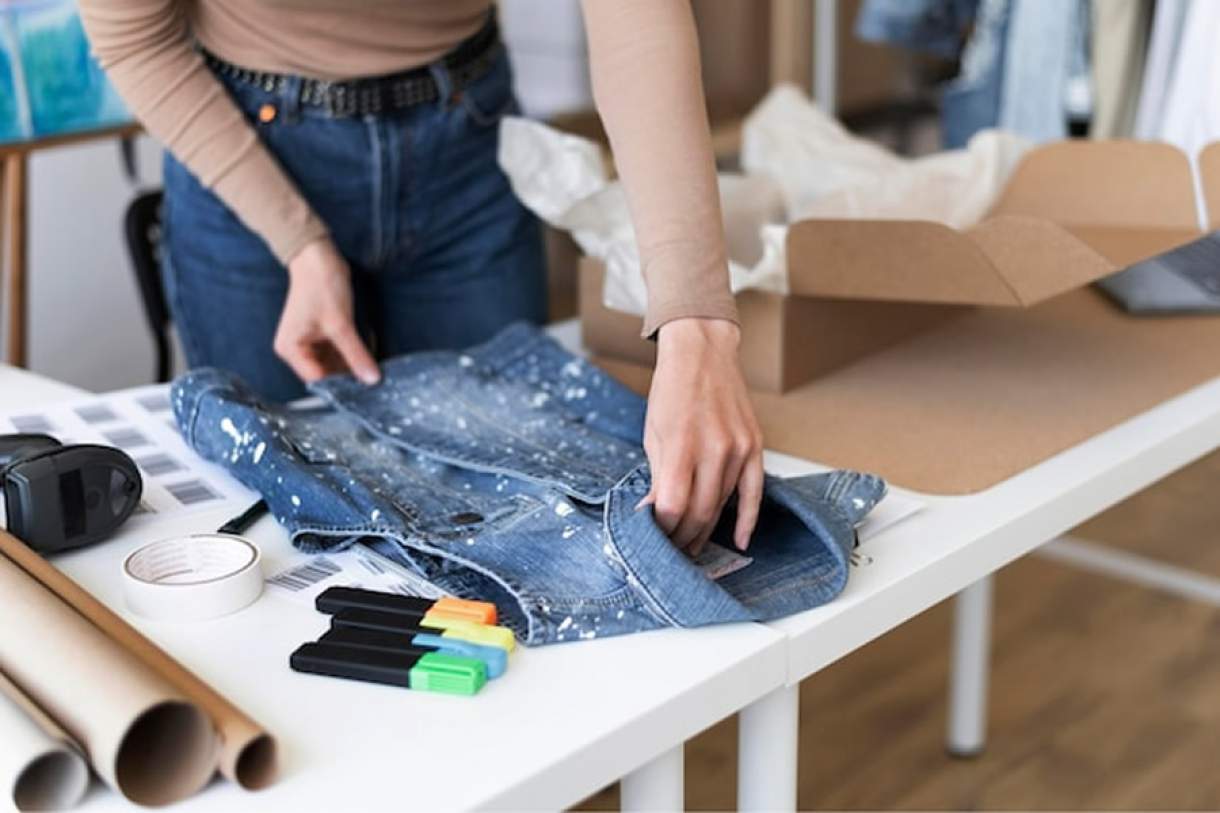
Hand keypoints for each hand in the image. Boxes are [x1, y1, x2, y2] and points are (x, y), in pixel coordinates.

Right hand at [274, 239, 379, 384]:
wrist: (317, 257)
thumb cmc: (321, 286)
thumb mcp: (341, 325)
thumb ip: (356, 354)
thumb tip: (371, 379)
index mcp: (291, 350)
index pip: (318, 379)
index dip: (341, 384)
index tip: (365, 387)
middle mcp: (296, 350)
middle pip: (326, 373)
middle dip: (349, 373)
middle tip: (372, 375)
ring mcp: (308, 342)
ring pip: (334, 363)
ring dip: (353, 362)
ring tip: (371, 361)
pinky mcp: (320, 335)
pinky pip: (337, 351)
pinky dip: (352, 351)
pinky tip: (367, 350)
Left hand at [638, 317, 763, 553]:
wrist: (703, 353)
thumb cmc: (672, 391)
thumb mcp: (653, 434)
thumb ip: (658, 477)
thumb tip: (654, 514)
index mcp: (681, 445)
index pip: (673, 506)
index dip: (663, 529)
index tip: (655, 538)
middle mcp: (714, 449)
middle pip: (700, 512)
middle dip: (683, 537)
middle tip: (672, 551)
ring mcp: (738, 448)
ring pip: (723, 505)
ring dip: (706, 530)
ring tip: (692, 545)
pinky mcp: (754, 446)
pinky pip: (755, 492)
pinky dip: (747, 519)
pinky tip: (739, 540)